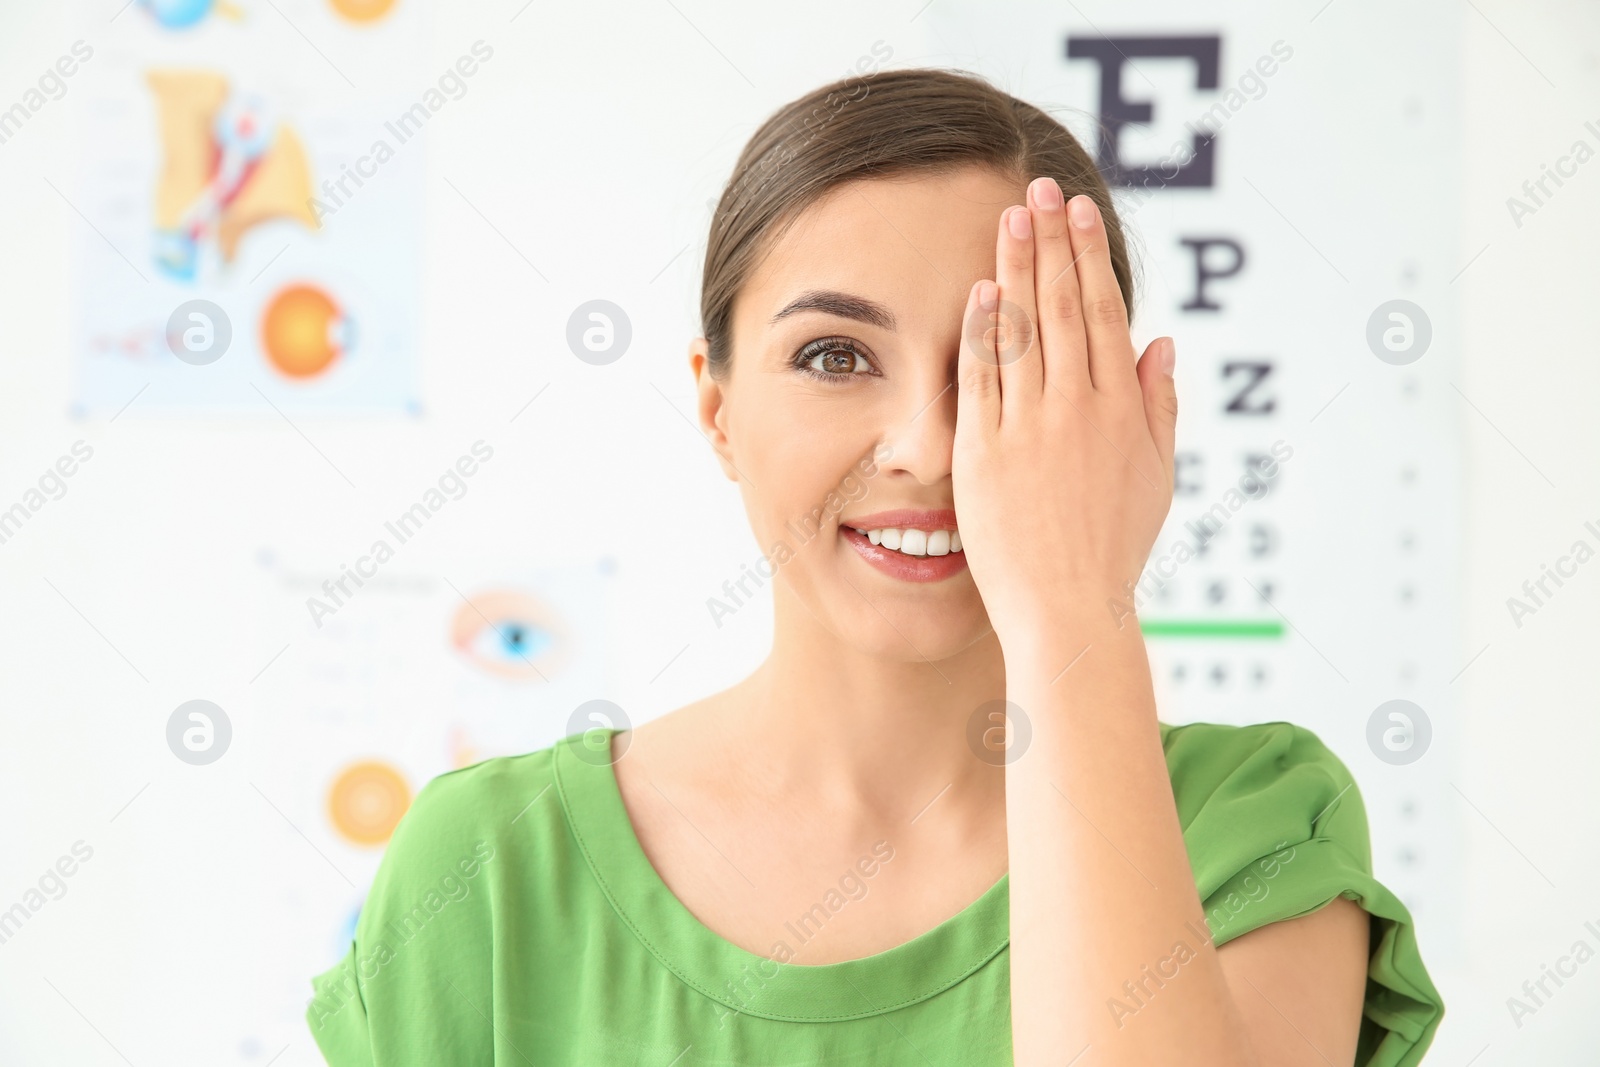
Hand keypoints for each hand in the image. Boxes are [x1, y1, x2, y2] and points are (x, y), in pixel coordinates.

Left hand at [952, 178, 1176, 646]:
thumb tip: (1162, 344)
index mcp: (1121, 408)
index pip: (1101, 312)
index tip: (1076, 211)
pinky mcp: (986, 451)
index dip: (1087, 256)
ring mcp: (1030, 426)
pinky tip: (979, 290)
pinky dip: (982, 331)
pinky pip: (983, 376)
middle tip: (1038, 188)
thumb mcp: (1156, 476)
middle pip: (1061, 305)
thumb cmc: (1114, 548)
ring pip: (1022, 329)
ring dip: (1014, 266)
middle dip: (1050, 240)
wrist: (1069, 607)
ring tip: (1008, 217)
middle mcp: (1078, 407)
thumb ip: (1158, 405)